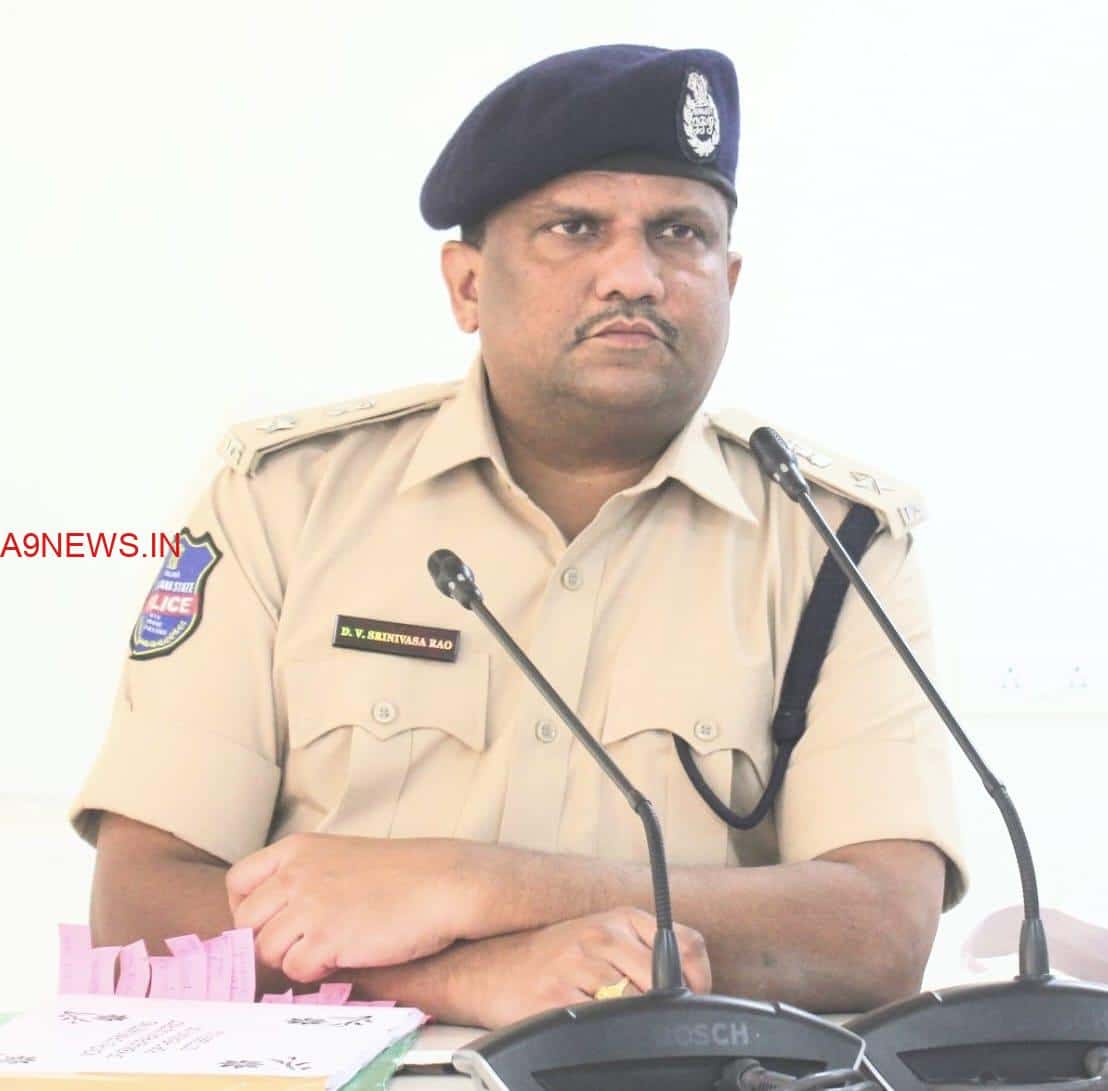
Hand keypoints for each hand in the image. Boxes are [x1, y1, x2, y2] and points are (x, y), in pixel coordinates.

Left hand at [226, 833, 476, 982]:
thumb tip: (276, 915)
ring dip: (292, 957)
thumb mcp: (342, 857)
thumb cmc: (403, 872)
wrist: (443, 883)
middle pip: (247, 921)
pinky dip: (314, 971)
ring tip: (328, 949)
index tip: (269, 921)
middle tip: (301, 945)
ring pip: (266, 950)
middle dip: (268, 939)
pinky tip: (343, 956)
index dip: (247, 908)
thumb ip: (305, 876)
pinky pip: (295, 970)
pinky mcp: (326, 939)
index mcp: (298, 848)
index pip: (239, 881)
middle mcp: (296, 874)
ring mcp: (309, 906)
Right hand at [448, 906, 710, 1028]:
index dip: (697, 979)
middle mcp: (601, 934)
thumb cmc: (555, 959)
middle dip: (664, 1007)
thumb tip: (692, 985)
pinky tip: (590, 1025)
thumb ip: (647, 953)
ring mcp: (578, 964)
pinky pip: (602, 1023)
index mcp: (620, 918)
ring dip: (633, 1021)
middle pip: (663, 980)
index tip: (691, 997)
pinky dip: (605, 1033)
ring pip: (636, 1003)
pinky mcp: (557, 996)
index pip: (685, 944)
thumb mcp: (605, 939)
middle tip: (651, 1018)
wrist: (492, 969)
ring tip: (611, 1016)